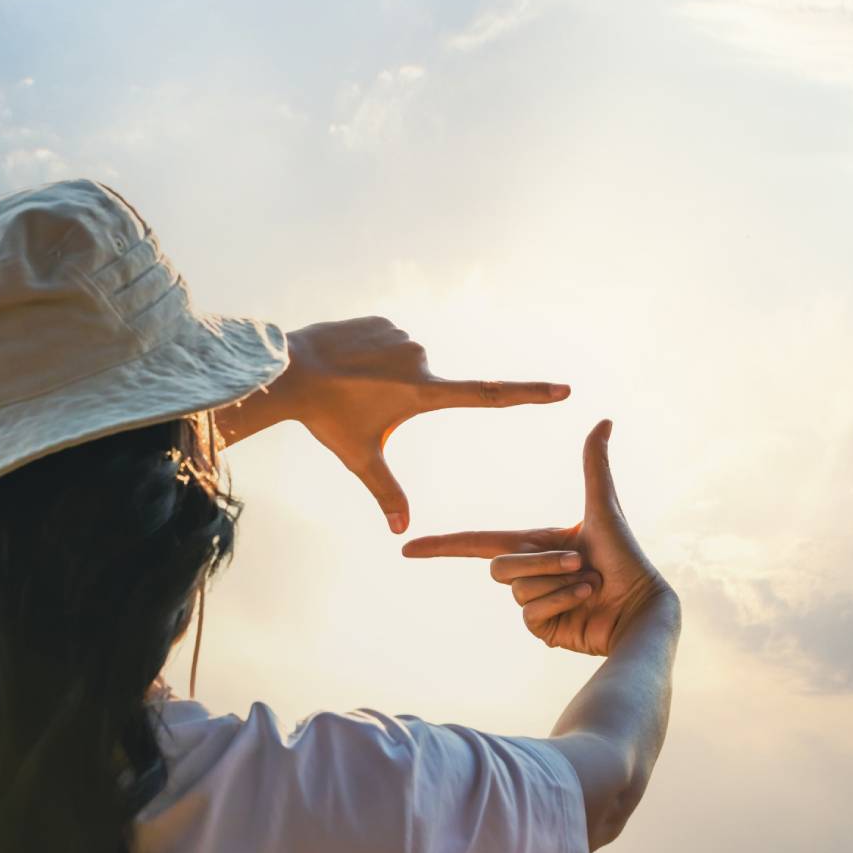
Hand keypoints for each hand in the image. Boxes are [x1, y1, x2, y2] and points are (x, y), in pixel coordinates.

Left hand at [217, 316, 568, 532]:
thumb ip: (387, 492)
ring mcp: (403, 336)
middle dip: (398, 399)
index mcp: (424, 392)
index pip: (487, 396)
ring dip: (384, 376)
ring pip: (404, 364)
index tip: (562, 389)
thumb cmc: (328, 419)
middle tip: (361, 404)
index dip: (527, 395)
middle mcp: (421, 358)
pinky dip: (372, 356)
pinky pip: (387, 343)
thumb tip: (402, 532)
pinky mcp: (384, 320)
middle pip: (424, 388)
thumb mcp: (360, 458)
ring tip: (350, 382)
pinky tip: (347, 362)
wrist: (290, 371)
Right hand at [401, 419, 671, 655]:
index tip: (407, 548)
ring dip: (559, 581)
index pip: (476, 543)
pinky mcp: (542, 628)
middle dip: (542, 562)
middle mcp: (529, 573)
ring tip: (591, 582)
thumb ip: (594, 464)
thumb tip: (604, 420)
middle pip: (500, 567)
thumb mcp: (604, 506)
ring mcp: (532, 602)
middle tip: (582, 561)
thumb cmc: (627, 556)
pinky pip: (530, 613)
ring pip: (518, 589)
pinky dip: (561, 603)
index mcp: (534, 544)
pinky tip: (587, 601)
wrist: (642, 604)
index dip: (441, 546)